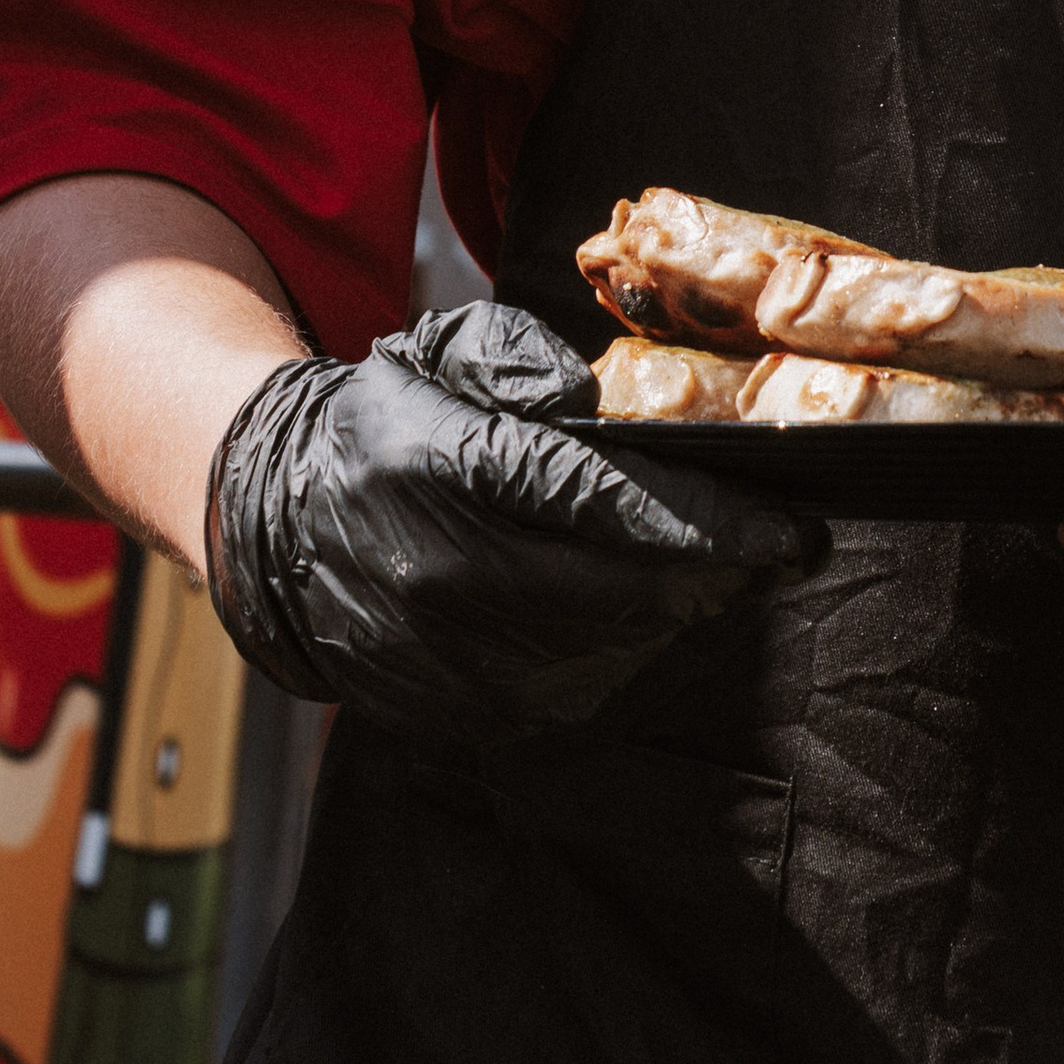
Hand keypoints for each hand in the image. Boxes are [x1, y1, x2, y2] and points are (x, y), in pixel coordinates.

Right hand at [207, 299, 816, 740]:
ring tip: (719, 578)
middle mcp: (446, 573)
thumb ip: (514, 354)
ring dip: (679, 619)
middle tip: (777, 553)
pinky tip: (644, 620)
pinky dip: (624, 661)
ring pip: (609, 653)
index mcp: (448, 471)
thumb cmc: (382, 425)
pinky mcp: (454, 712)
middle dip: (717, 576)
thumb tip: (586, 396)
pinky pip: (571, 698)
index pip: (601, 503)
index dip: (706, 522)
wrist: (276, 528)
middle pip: (624, 592)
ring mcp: (449, 657)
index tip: (786, 527)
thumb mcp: (436, 351)